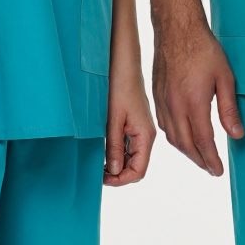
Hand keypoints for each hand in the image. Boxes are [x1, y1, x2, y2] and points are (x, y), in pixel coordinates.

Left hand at [104, 64, 156, 186]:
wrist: (123, 64)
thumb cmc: (119, 87)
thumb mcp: (113, 119)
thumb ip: (115, 147)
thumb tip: (114, 171)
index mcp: (145, 136)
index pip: (139, 170)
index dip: (121, 180)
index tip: (103, 179)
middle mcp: (146, 136)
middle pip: (136, 167)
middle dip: (118, 175)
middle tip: (98, 173)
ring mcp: (141, 131)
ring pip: (132, 159)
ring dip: (117, 165)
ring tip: (98, 164)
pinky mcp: (134, 126)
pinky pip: (129, 147)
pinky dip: (117, 154)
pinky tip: (104, 152)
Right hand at [152, 12, 243, 174]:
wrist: (177, 28)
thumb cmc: (203, 49)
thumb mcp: (225, 77)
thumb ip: (229, 109)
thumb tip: (237, 134)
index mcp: (194, 103)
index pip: (204, 141)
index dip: (212, 159)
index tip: (218, 171)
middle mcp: (175, 106)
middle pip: (186, 145)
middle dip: (200, 160)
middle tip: (211, 169)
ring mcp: (163, 102)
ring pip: (173, 137)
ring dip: (187, 151)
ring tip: (199, 157)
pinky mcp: (156, 96)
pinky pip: (164, 125)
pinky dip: (175, 137)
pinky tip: (183, 137)